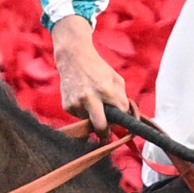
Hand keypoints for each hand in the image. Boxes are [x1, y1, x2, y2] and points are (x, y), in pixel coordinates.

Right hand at [50, 15, 130, 132]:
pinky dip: (83, 112)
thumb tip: (126, 116)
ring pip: (90, 122)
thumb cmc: (98, 68)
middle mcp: (90, 98)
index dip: (123, 115)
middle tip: (107, 134)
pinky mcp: (67, 106)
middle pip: (101, 127)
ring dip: (94, 117)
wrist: (73, 58)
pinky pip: (79, 117)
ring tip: (92, 102)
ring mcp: (77, 103)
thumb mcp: (116, 79)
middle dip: (106, 133)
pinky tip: (82, 99)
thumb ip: (122, 97)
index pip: (120, 113)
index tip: (123, 118)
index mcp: (105, 90)